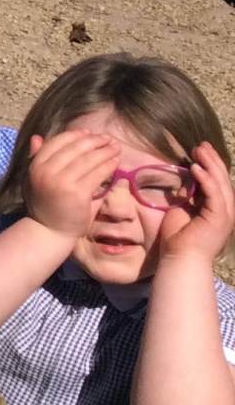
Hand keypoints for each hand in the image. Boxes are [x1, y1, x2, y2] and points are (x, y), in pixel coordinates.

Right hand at [25, 129, 116, 239]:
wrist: (49, 231)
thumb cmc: (45, 204)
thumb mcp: (35, 179)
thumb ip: (36, 158)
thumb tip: (37, 137)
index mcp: (35, 165)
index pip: (57, 142)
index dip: (75, 135)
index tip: (90, 133)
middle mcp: (46, 171)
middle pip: (75, 148)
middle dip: (94, 141)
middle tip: (108, 139)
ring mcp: (62, 182)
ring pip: (88, 160)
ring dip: (105, 151)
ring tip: (116, 147)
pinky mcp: (78, 193)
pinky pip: (97, 174)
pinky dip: (108, 166)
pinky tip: (116, 162)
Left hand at [157, 141, 234, 266]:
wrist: (181, 258)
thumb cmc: (178, 238)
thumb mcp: (182, 210)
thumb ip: (186, 196)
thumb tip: (184, 182)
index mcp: (218, 209)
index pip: (217, 182)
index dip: (210, 165)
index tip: (200, 151)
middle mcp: (226, 210)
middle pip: (222, 179)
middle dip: (212, 160)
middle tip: (201, 145)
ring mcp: (225, 214)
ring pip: (220, 184)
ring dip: (210, 165)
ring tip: (199, 150)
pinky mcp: (219, 218)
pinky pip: (214, 194)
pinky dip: (206, 179)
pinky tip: (196, 167)